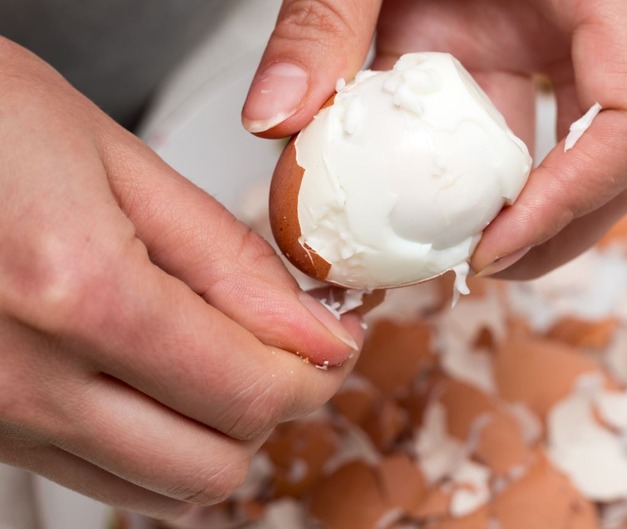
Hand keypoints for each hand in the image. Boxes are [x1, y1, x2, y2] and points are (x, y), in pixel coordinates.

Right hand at [0, 37, 362, 518]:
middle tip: (287, 347)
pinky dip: (158, 443)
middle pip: (214, 463)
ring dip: (219, 432)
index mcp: (76, 293)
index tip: (333, 340)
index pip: (249, 391)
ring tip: (225, 358)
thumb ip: (228, 259)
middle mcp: (24, 378)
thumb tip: (312, 330)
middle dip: (275, 406)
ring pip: (162, 487)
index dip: (316, 373)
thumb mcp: (118, 161)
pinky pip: (101, 477)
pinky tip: (161, 379)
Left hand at [242, 0, 626, 278]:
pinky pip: (505, 145)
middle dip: (557, 232)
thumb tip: (277, 119)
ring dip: (521, 224)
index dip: (577, 197)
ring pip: (569, 165)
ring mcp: (540, 56)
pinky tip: (424, 208)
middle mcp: (576, 35)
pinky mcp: (499, 68)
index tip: (498, 244)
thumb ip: (324, 23)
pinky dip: (473, 190)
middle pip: (619, 164)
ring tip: (455, 255)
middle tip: (479, 268)